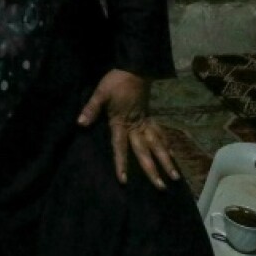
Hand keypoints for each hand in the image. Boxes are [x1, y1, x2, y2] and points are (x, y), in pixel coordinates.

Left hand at [77, 69, 179, 189]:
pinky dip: (167, 145)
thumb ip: (92, 109)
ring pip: (157, 145)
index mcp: (121, 123)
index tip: (124, 180)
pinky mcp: (150, 117)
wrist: (135, 68)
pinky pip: (161, 133)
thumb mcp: (101, 93)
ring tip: (175, 176)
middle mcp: (136, 126)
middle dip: (152, 169)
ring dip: (166, 161)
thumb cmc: (116, 81)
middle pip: (144, 151)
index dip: (121, 163)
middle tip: (161, 187)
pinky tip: (173, 155)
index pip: (120, 147)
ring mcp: (145, 122)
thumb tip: (80, 123)